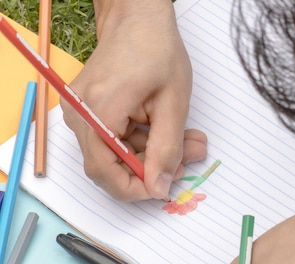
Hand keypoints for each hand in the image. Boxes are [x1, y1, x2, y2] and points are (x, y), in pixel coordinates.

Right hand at [60, 0, 206, 200]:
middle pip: (111, 165)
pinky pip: (115, 140)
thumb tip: (158, 188)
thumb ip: (167, 149)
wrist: (137, 19)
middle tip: (187, 160)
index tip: (164, 188)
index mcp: (97, 112)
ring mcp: (81, 113)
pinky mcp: (89, 111)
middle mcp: (80, 115)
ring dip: (154, 154)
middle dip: (152, 169)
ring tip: (189, 142)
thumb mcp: (173, 104)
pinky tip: (169, 131)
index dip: (135, 189)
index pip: (104, 172)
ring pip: (117, 154)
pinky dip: (144, 141)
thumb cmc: (156, 50)